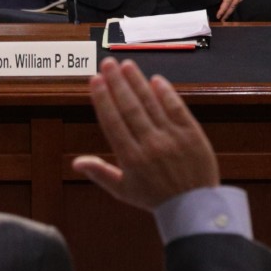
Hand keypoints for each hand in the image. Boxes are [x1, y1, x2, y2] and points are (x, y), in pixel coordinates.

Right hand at [71, 58, 218, 211]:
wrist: (194, 207)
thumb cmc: (155, 198)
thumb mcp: (123, 190)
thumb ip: (100, 173)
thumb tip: (75, 162)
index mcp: (131, 159)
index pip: (113, 122)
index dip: (103, 99)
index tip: (95, 80)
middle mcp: (150, 145)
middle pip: (130, 108)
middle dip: (117, 83)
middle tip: (107, 63)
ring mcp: (172, 138)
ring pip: (151, 104)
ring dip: (138, 82)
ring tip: (126, 65)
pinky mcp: (192, 134)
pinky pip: (177, 109)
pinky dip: (166, 94)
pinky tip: (155, 80)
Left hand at [210, 0, 253, 20]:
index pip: (226, 2)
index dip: (222, 10)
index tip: (218, 16)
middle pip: (233, 5)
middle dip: (228, 13)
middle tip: (223, 19)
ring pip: (238, 2)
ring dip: (233, 9)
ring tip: (228, 13)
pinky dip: (238, 3)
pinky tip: (236, 3)